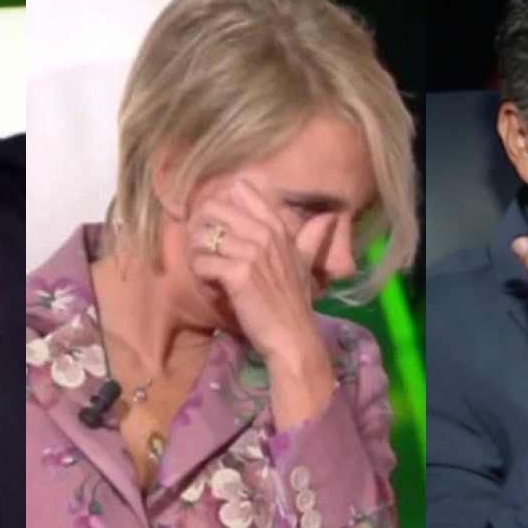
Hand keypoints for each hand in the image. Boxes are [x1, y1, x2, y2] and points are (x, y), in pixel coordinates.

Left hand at [189, 179, 336, 427]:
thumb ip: (312, 237)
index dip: (221, 204)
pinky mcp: (237, 274)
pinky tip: (212, 291)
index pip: (242, 191)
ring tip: (209, 276)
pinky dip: (201, 279)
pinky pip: (202, 263)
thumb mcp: (305, 264)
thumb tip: (329, 217)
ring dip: (198, 258)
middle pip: (214, 208)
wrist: (292, 337)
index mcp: (278, 228)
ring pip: (203, 238)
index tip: (220, 228)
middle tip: (205, 252)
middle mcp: (265, 234)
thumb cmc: (294, 303)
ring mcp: (251, 252)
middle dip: (201, 229)